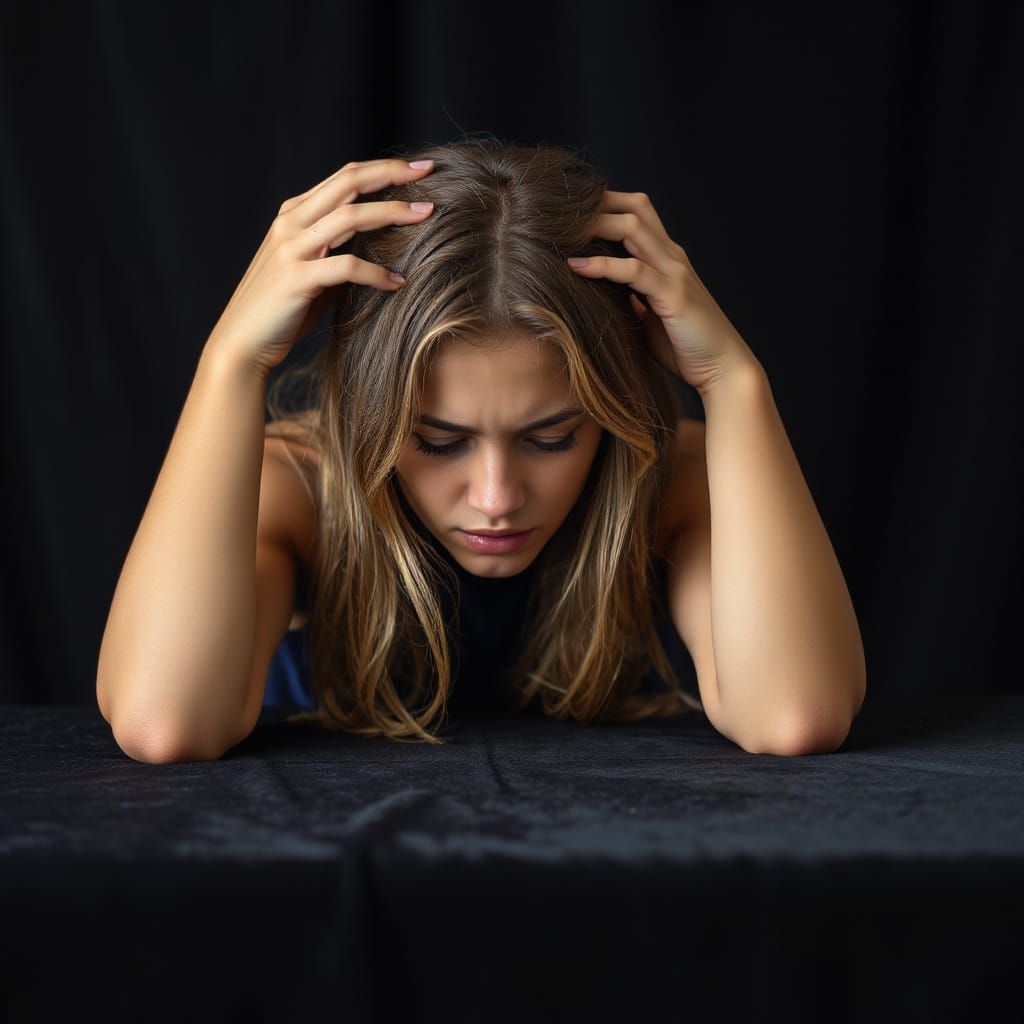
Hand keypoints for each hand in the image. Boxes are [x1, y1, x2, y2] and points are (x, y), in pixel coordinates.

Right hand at [205, 157, 435, 377]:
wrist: (243, 342)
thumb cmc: (282, 310)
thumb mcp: (312, 269)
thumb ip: (337, 250)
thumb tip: (377, 246)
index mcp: (294, 214)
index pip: (344, 177)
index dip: (383, 169)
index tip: (419, 169)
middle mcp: (291, 223)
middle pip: (349, 183)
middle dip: (392, 174)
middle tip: (428, 174)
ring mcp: (291, 249)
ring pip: (350, 217)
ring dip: (392, 214)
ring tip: (426, 217)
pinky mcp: (296, 279)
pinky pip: (346, 266)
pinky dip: (377, 273)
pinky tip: (399, 282)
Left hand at [566, 190, 761, 394]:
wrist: (723, 368)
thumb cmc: (685, 344)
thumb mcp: (649, 315)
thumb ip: (630, 298)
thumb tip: (601, 296)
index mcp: (666, 259)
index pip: (637, 213)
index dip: (606, 206)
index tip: (570, 215)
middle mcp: (672, 257)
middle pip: (635, 208)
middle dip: (598, 203)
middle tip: (559, 212)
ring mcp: (674, 273)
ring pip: (633, 229)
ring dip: (596, 225)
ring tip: (560, 231)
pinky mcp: (673, 295)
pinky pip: (634, 270)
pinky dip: (602, 265)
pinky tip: (576, 266)